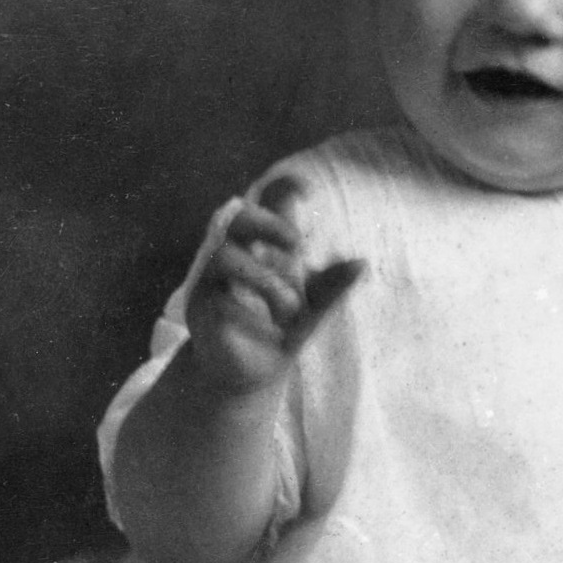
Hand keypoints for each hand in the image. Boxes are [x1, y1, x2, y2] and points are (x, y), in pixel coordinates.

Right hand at [186, 176, 362, 393]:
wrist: (251, 373)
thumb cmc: (281, 328)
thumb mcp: (314, 308)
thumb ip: (332, 286)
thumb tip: (362, 263)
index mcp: (260, 249)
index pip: (264, 206)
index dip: (280, 191)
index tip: (306, 190)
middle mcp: (233, 257)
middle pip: (236, 218)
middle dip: (267, 224)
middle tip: (297, 244)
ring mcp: (212, 282)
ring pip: (224, 257)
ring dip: (262, 278)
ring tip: (290, 306)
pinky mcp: (200, 310)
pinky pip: (218, 300)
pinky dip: (249, 314)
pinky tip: (269, 328)